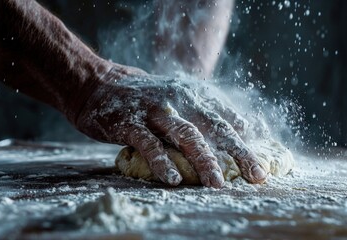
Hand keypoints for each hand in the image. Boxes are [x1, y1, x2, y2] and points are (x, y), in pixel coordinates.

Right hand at [72, 62, 266, 186]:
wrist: (100, 84)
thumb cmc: (146, 97)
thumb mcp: (180, 95)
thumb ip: (208, 109)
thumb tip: (244, 125)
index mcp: (194, 94)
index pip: (227, 119)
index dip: (247, 141)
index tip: (262, 163)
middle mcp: (179, 99)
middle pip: (215, 127)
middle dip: (239, 152)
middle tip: (257, 176)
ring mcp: (155, 110)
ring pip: (186, 135)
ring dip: (204, 160)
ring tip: (218, 184)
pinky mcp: (129, 122)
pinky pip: (149, 144)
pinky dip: (162, 161)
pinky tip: (173, 179)